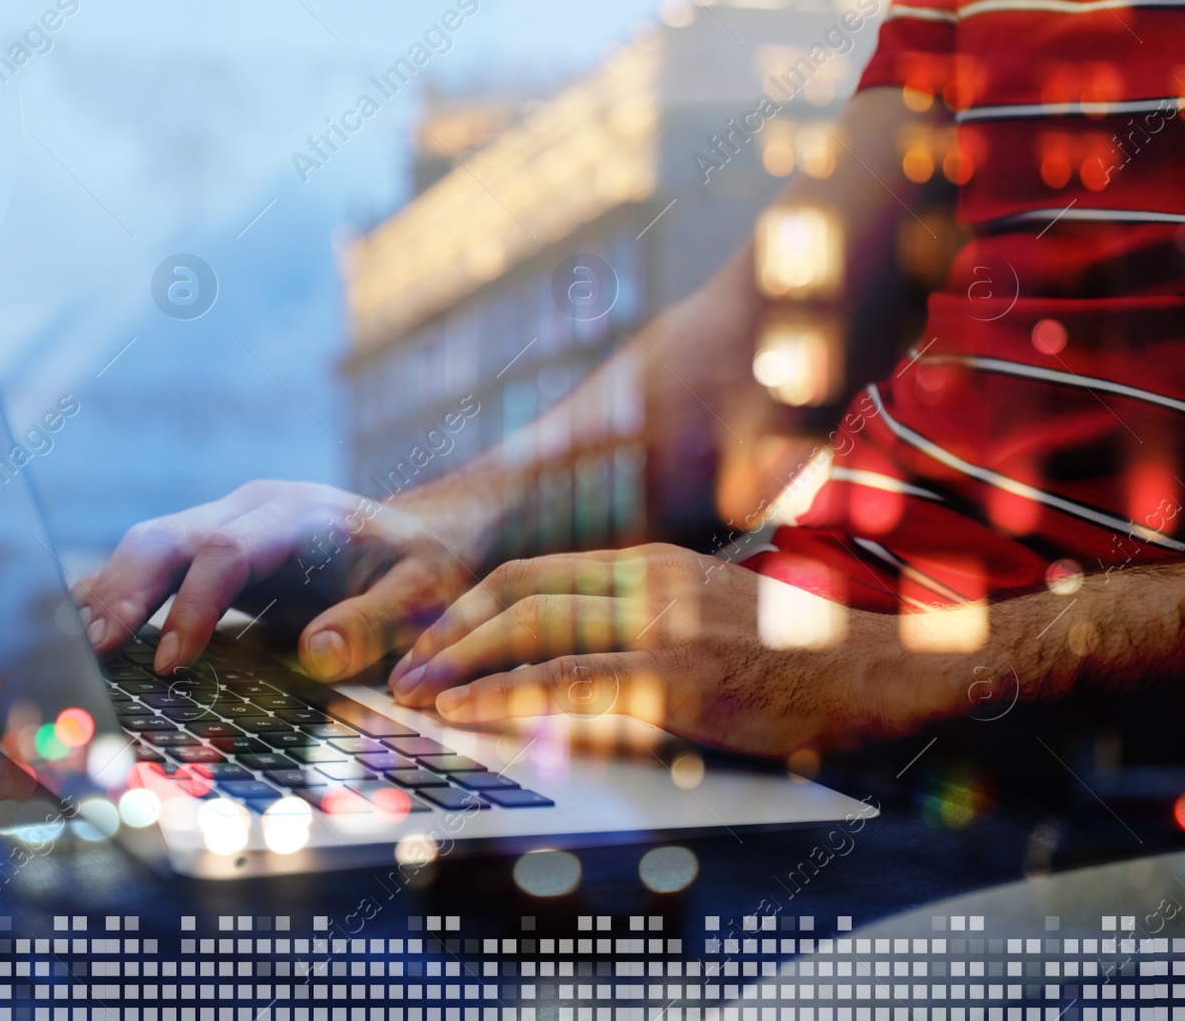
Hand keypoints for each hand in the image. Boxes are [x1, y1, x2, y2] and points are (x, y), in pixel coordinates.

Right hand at [74, 480, 476, 679]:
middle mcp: (253, 507)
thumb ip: (374, 623)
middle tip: (94, 652)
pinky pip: (158, 562)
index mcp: (300, 516)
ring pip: (151, 544)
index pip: (227, 550)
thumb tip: (316, 653)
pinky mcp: (216, 545)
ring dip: (113, 594)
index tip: (171, 661)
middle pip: (169, 535)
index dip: (193, 604)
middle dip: (126, 591)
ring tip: (81, 651)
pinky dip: (123, 593)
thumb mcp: (425, 597)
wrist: (428, 531)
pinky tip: (93, 632)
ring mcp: (229, 521)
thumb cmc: (428, 570)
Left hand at [385, 543, 956, 756]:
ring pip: (533, 631)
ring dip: (461, 664)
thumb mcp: (702, 619)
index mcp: (647, 565)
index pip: (532, 575)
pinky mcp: (677, 675)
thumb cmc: (788, 657)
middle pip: (518, 594)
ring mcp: (660, 625)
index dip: (468, 607)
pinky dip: (506, 695)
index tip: (430, 641)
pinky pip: (570, 682)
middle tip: (403, 672)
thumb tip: (570, 657)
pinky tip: (469, 711)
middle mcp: (646, 582)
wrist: (873, 669)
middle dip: (448, 634)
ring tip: (418, 694)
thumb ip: (639, 624)